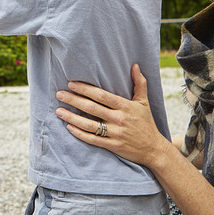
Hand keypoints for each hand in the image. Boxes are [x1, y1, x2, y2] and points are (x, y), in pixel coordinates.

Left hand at [55, 64, 169, 167]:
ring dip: (72, 117)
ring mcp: (115, 133)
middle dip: (73, 100)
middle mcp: (119, 119)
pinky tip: (69, 127)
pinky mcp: (113, 146)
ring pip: (89, 124)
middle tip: (59, 94)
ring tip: (59, 111)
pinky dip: (80, 134)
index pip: (101, 95)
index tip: (71, 84)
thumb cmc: (147, 123)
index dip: (85, 89)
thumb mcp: (144, 102)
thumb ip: (139, 83)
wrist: (154, 149)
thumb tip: (135, 65)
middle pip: (91, 107)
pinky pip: (92, 139)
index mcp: (125, 106)